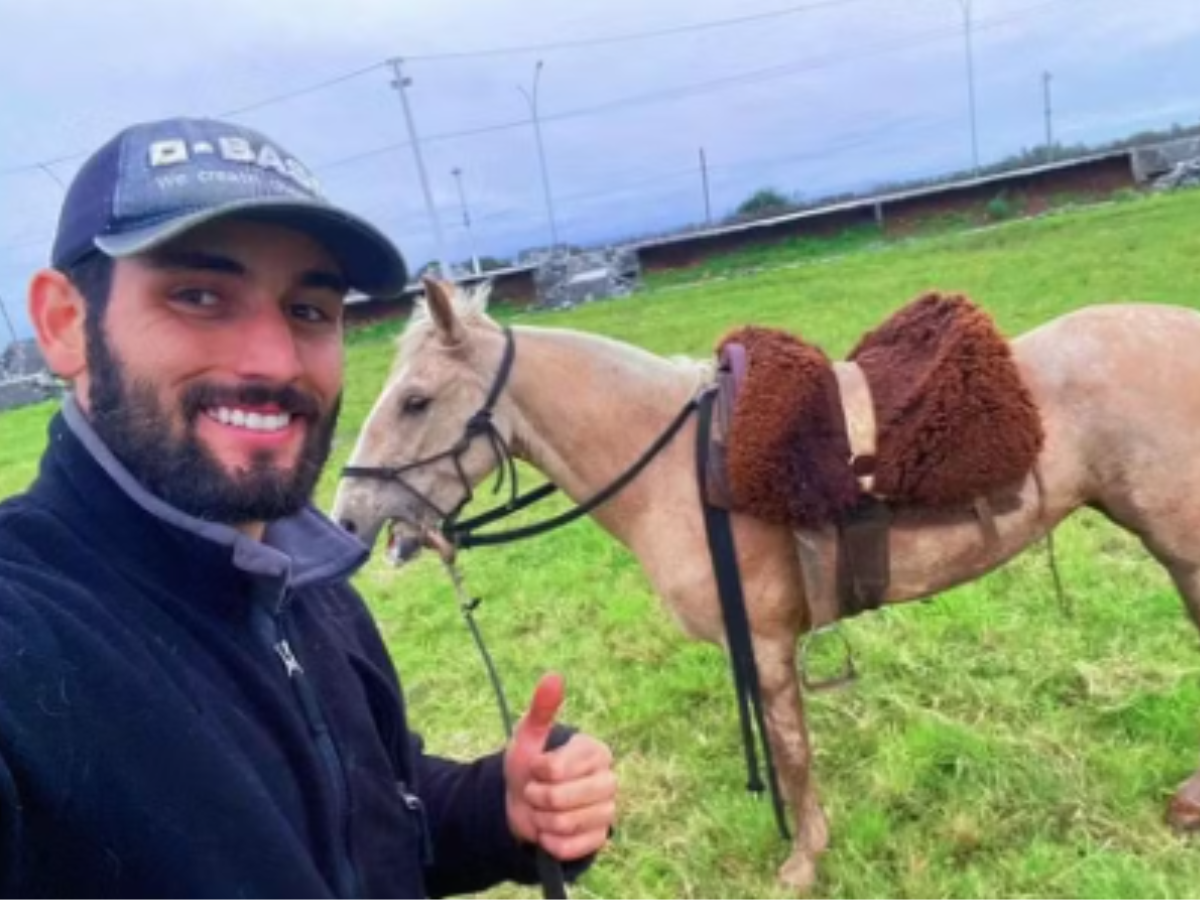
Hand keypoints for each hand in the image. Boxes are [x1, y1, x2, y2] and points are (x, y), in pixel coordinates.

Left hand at [504, 672, 616, 861]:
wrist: (525, 803)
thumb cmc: (530, 765)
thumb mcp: (529, 735)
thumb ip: (542, 708)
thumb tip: (554, 675)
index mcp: (596, 751)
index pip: (557, 769)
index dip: (537, 772)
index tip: (535, 768)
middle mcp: (609, 780)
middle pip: (561, 800)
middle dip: (537, 798)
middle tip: (535, 792)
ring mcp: (608, 811)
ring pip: (564, 825)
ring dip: (542, 820)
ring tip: (543, 810)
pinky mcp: (601, 838)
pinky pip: (569, 847)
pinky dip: (550, 842)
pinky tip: (550, 830)